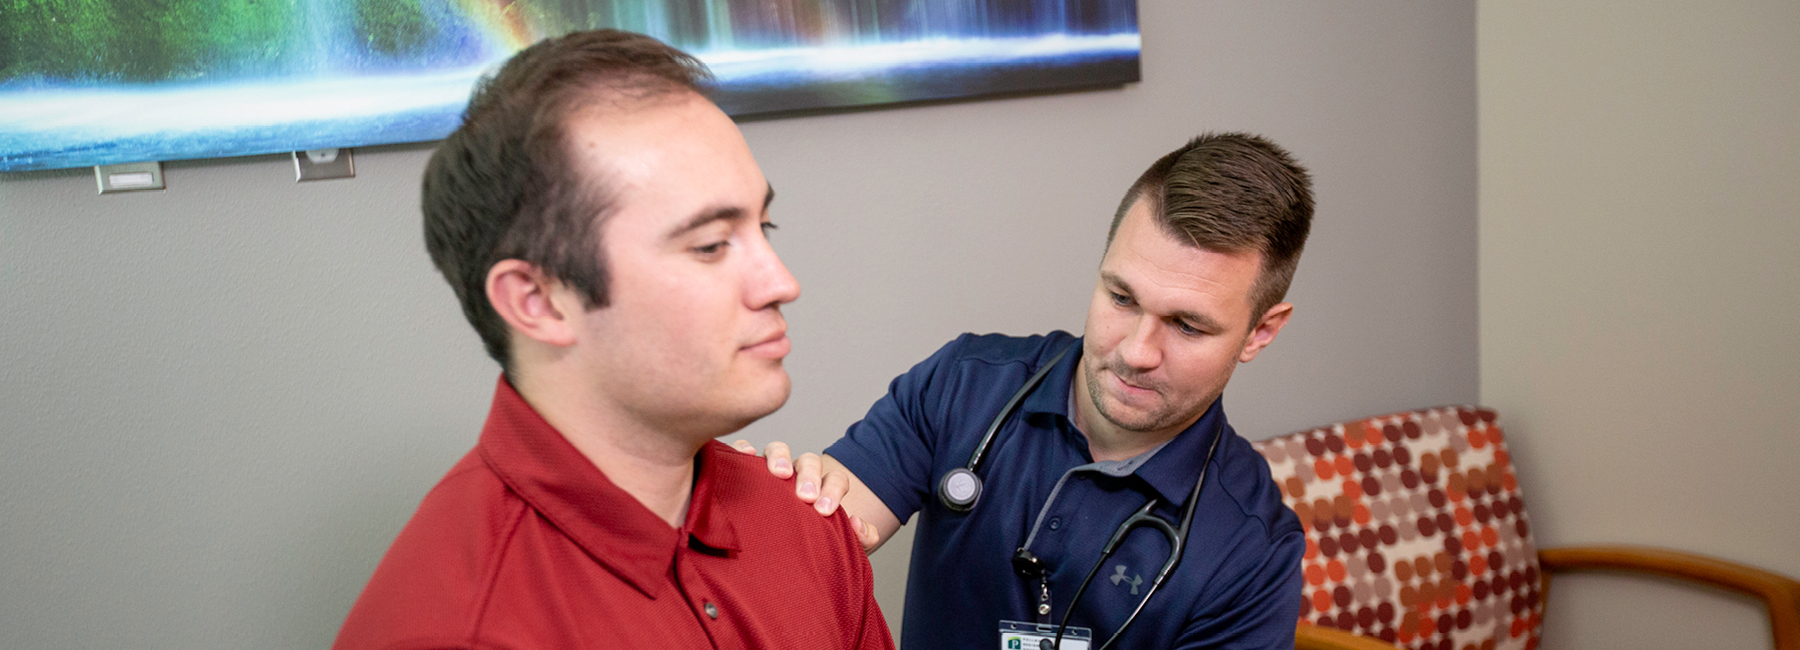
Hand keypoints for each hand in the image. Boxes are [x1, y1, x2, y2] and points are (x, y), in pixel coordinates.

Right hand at [730, 440, 879, 549]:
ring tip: (780, 474)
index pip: (835, 479)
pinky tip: (747, 455)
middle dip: (809, 476)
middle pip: (809, 462)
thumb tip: (857, 524)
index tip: (825, 510)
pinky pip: (745, 452)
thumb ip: (860, 537)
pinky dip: (744, 448)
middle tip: (806, 497)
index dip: (833, 490)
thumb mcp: (840, 542)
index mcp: (824, 489)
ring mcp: (772, 471)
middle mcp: (799, 476)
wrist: (782, 553)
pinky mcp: (747, 470)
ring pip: (778, 450)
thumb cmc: (813, 544)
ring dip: (780, 458)